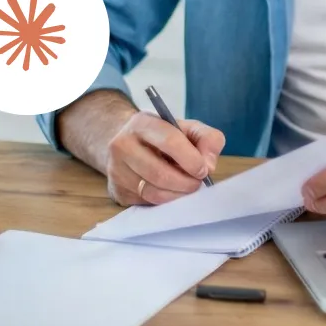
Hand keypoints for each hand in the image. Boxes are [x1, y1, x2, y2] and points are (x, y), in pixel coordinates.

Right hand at [105, 111, 225, 206]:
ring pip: (152, 192)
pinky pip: (146, 203)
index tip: (204, 170)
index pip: (170, 141)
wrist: (128, 142)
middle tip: (198, 184)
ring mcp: (116, 170)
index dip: (191, 159)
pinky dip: (164, 201)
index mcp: (143, 123)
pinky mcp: (117, 190)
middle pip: (159, 172)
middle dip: (185, 182)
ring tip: (187, 188)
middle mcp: (123, 145)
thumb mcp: (187, 127)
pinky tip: (169, 191)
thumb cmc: (163, 135)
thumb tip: (209, 165)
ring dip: (176, 195)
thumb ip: (207, 138)